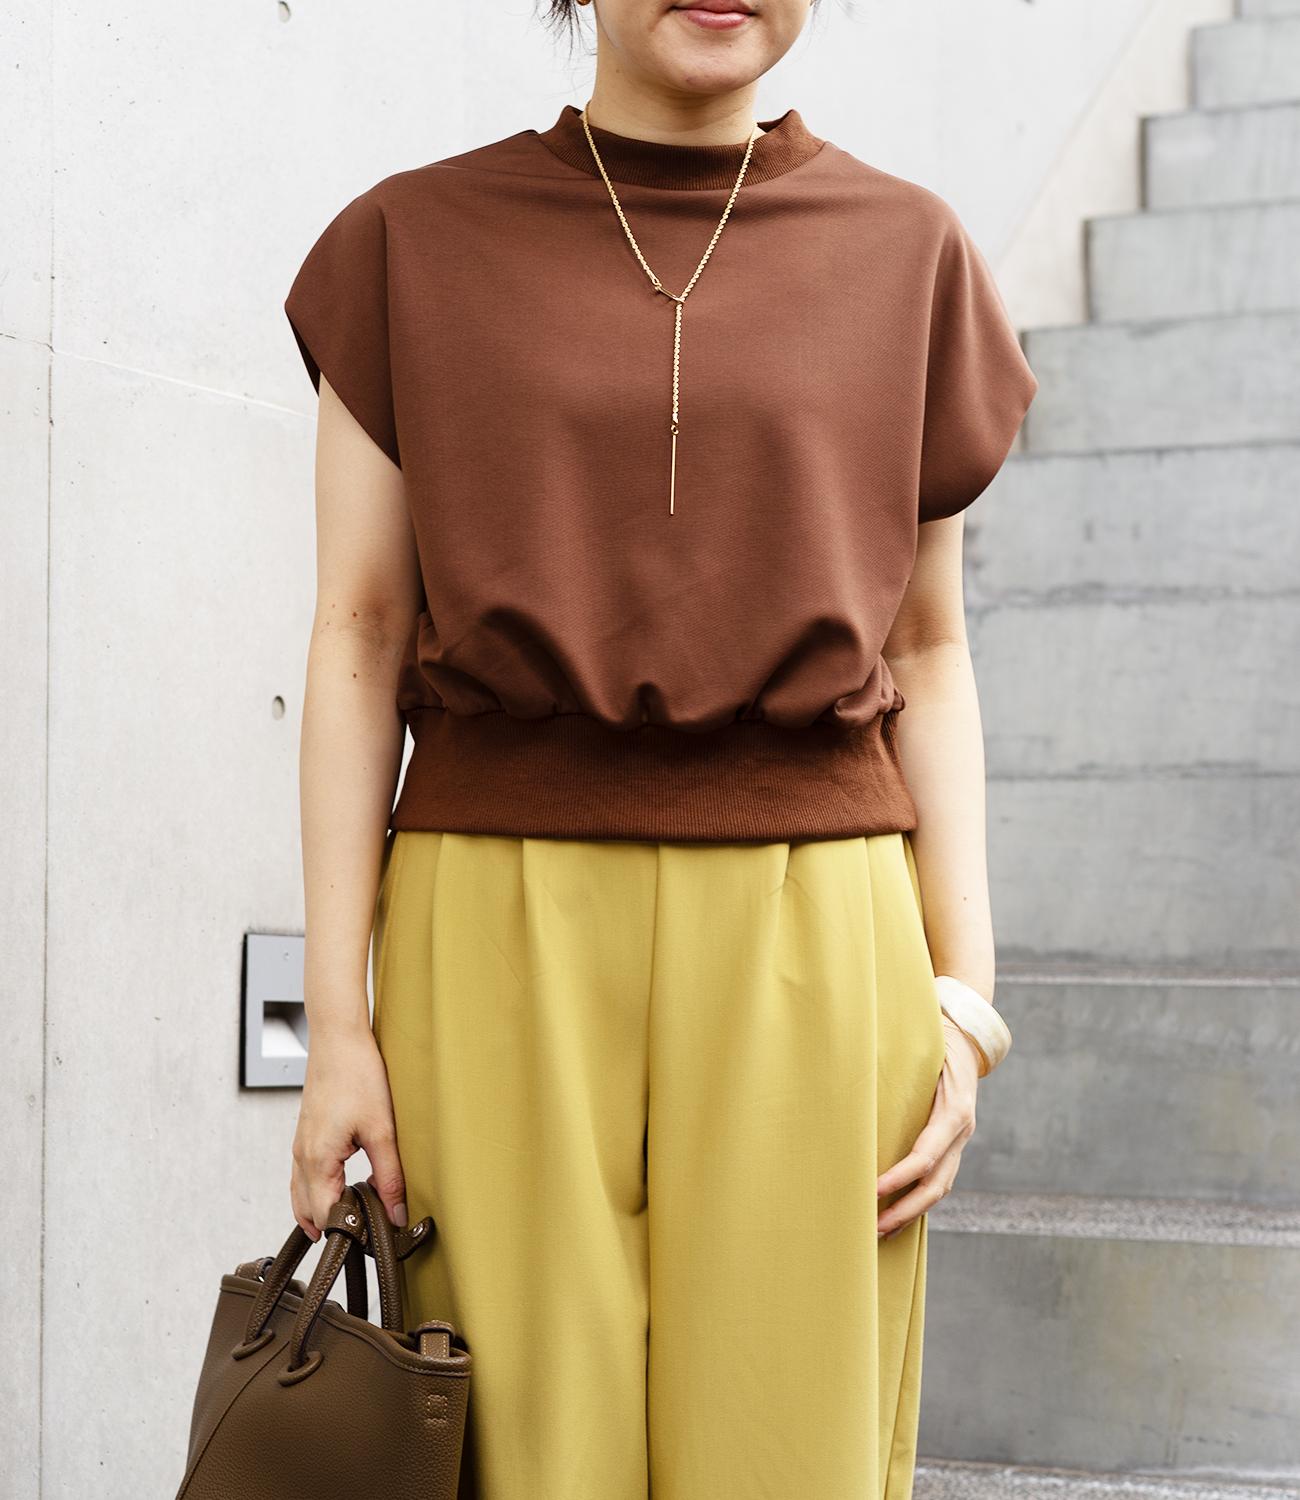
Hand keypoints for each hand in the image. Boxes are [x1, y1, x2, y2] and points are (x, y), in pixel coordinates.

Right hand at [290, 1021, 407, 1239]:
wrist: (339, 1039)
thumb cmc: (357, 1076)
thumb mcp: (382, 1130)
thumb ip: (390, 1176)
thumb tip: (397, 1214)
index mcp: (317, 1160)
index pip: (324, 1216)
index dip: (347, 1233)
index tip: (372, 1240)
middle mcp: (301, 1157)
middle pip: (308, 1212)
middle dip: (333, 1228)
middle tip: (365, 1238)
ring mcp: (300, 1147)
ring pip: (301, 1197)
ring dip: (321, 1213)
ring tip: (351, 1226)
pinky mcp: (305, 1137)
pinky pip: (302, 1178)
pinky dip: (315, 1194)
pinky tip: (336, 1194)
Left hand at [875, 1016, 981, 1239]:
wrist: (967, 1038)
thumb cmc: (936, 1039)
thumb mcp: (924, 1047)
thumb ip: (899, 1063)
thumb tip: (857, 1066)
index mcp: (954, 1112)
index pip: (925, 1157)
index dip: (899, 1177)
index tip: (872, 1190)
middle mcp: (961, 1131)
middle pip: (936, 1185)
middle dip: (905, 1210)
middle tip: (873, 1228)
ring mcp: (960, 1141)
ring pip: (939, 1188)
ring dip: (911, 1213)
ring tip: (880, 1231)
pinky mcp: (953, 1144)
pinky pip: (938, 1179)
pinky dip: (918, 1200)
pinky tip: (896, 1216)